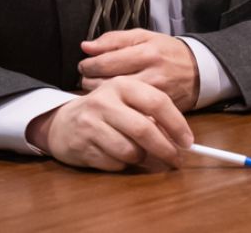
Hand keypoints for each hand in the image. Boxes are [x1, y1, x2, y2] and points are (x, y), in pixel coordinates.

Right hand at [27, 76, 193, 171]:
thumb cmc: (105, 113)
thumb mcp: (127, 102)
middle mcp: (104, 101)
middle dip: (165, 149)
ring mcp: (90, 124)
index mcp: (122, 85)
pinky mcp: (81, 146)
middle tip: (176, 160)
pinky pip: (114, 163)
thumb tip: (181, 140)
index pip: (158, 102)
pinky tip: (116, 155)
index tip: (188, 142)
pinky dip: (122, 164)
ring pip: (130, 150)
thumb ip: (152, 114)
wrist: (62, 122)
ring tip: (139, 154)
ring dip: (141, 158)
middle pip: (144, 129)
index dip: (177, 124)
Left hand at [79, 29, 199, 110]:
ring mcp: (156, 95)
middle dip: (90, 81)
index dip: (88, 65)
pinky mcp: (159, 110)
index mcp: (146, 53)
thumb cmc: (168, 52)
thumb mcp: (144, 37)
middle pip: (107, 83)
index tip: (85, 66)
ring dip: (102, 96)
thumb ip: (114, 40)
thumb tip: (86, 47)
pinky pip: (130, 112)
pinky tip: (115, 101)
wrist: (200, 70)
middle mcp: (151, 74)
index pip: (104, 62)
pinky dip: (118, 108)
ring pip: (116, 100)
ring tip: (100, 89)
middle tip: (88, 78)